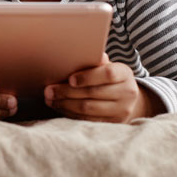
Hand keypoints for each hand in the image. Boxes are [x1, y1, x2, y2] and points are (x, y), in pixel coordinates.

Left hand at [44, 53, 164, 122]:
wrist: (126, 98)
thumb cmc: (108, 77)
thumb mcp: (105, 66)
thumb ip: (94, 62)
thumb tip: (78, 53)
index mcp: (125, 74)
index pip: (107, 74)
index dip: (87, 77)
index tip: (70, 79)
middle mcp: (127, 93)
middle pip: (93, 92)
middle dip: (67, 92)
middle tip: (48, 90)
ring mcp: (121, 110)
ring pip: (88, 108)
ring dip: (65, 104)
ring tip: (50, 99)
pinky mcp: (113, 123)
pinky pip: (87, 119)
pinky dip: (70, 113)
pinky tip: (59, 107)